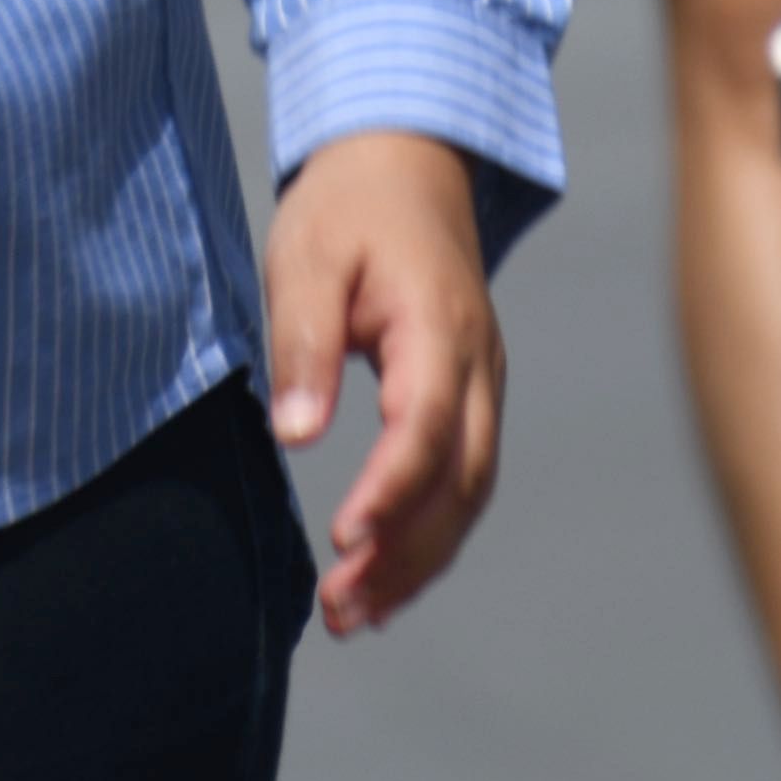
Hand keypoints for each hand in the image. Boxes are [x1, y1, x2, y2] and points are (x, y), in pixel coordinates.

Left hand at [263, 132, 504, 633]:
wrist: (406, 165)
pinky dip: (430, 536)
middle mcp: (477, 367)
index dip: (391, 492)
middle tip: (340, 609)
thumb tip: (297, 435)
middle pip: (461, 482)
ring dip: (418, 561)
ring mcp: (482, 386)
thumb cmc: (350, 208)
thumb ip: (304, 341)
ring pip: (469, 494)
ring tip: (354, 615)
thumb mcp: (309, 255)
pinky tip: (385, 579)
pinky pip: (463, 481)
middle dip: (406, 555)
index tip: (344, 540)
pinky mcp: (469, 400)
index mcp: (439, 327)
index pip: (426, 427)